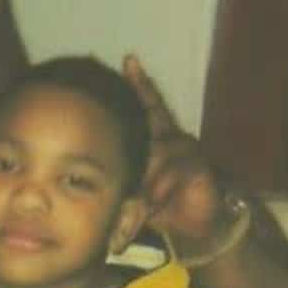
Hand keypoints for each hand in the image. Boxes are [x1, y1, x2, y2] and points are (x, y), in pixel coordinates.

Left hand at [122, 55, 230, 255]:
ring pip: (153, 158)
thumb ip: (124, 176)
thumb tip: (90, 178)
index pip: (148, 105)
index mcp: (159, 137)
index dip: (140, 82)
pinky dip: (158, 193)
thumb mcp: (137, 188)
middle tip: (126, 180)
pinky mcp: (198, 165)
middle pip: (145, 135)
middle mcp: (173, 137)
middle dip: (132, 160)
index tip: (129, 60)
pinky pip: (169, 174)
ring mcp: (187, 148)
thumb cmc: (163, 205)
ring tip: (143, 206)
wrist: (197, 227)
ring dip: (143, 186)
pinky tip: (156, 207)